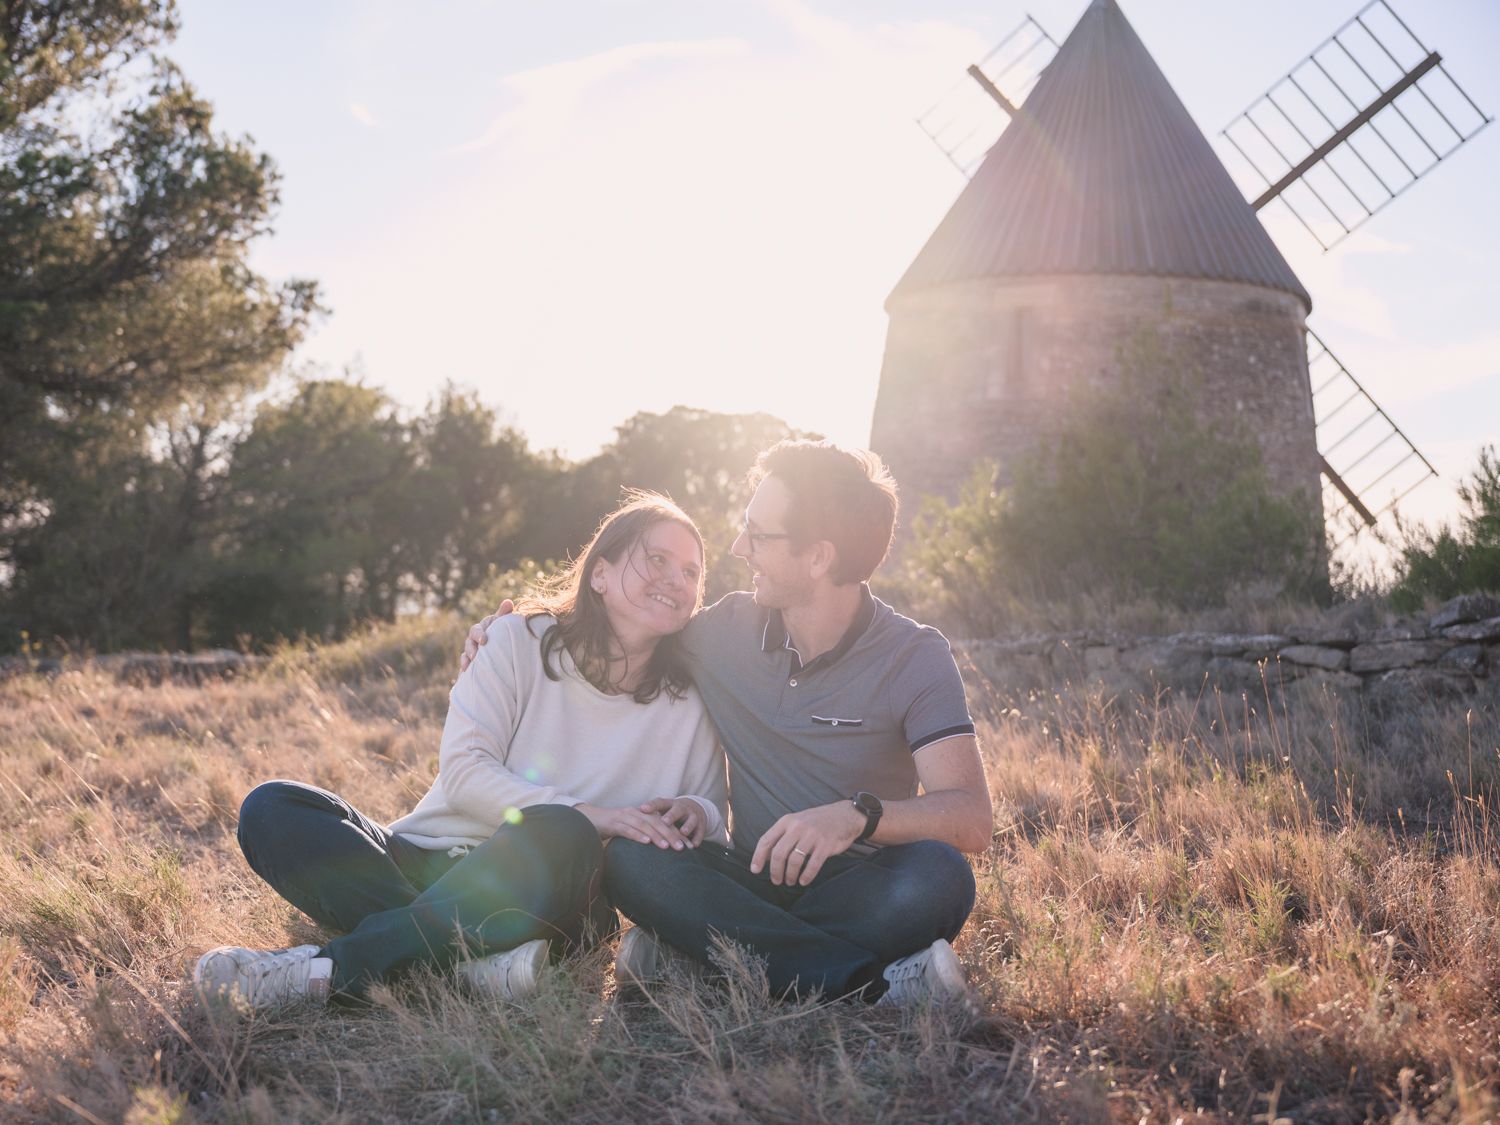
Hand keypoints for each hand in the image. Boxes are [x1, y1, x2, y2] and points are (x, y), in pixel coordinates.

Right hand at [459, 599, 512, 672]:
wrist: (504, 647)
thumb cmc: (503, 631)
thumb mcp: (503, 622)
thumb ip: (504, 613)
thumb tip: (508, 602)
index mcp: (480, 629)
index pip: (475, 630)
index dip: (478, 635)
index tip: (484, 641)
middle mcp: (473, 642)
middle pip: (468, 645)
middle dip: (471, 651)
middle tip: (476, 657)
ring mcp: (472, 654)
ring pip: (465, 658)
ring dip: (465, 662)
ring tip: (467, 669)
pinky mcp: (473, 666)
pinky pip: (466, 670)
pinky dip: (464, 674)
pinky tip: (464, 679)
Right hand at [576, 803, 689, 849]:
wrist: (587, 818)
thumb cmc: (610, 826)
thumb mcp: (629, 829)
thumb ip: (642, 835)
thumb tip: (659, 851)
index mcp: (641, 813)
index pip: (663, 822)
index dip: (676, 833)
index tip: (689, 846)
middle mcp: (635, 812)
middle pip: (657, 822)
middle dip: (671, 834)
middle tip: (683, 848)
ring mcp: (624, 817)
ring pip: (645, 825)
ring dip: (657, 836)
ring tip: (667, 847)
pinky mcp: (613, 823)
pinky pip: (627, 829)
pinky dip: (638, 835)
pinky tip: (646, 843)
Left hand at [640, 797, 706, 847]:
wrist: (694, 808)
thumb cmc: (671, 812)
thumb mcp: (662, 811)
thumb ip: (649, 816)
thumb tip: (628, 824)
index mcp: (668, 804)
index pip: (659, 802)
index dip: (652, 805)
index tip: (643, 809)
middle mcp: (681, 807)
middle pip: (676, 810)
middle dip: (671, 816)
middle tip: (664, 822)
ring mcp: (692, 815)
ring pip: (691, 819)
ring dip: (687, 826)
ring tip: (683, 832)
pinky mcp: (701, 823)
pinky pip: (700, 830)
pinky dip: (698, 837)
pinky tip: (694, 845)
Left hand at [750, 801, 864, 885]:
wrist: (844, 815)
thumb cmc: (817, 822)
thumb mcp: (796, 822)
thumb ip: (782, 836)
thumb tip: (767, 857)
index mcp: (787, 821)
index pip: (766, 840)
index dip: (758, 857)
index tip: (755, 870)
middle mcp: (797, 827)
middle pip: (779, 854)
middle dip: (775, 871)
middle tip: (776, 881)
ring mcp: (812, 835)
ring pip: (794, 861)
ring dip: (790, 875)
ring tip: (790, 882)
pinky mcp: (826, 844)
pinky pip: (812, 864)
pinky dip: (806, 876)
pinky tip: (804, 881)